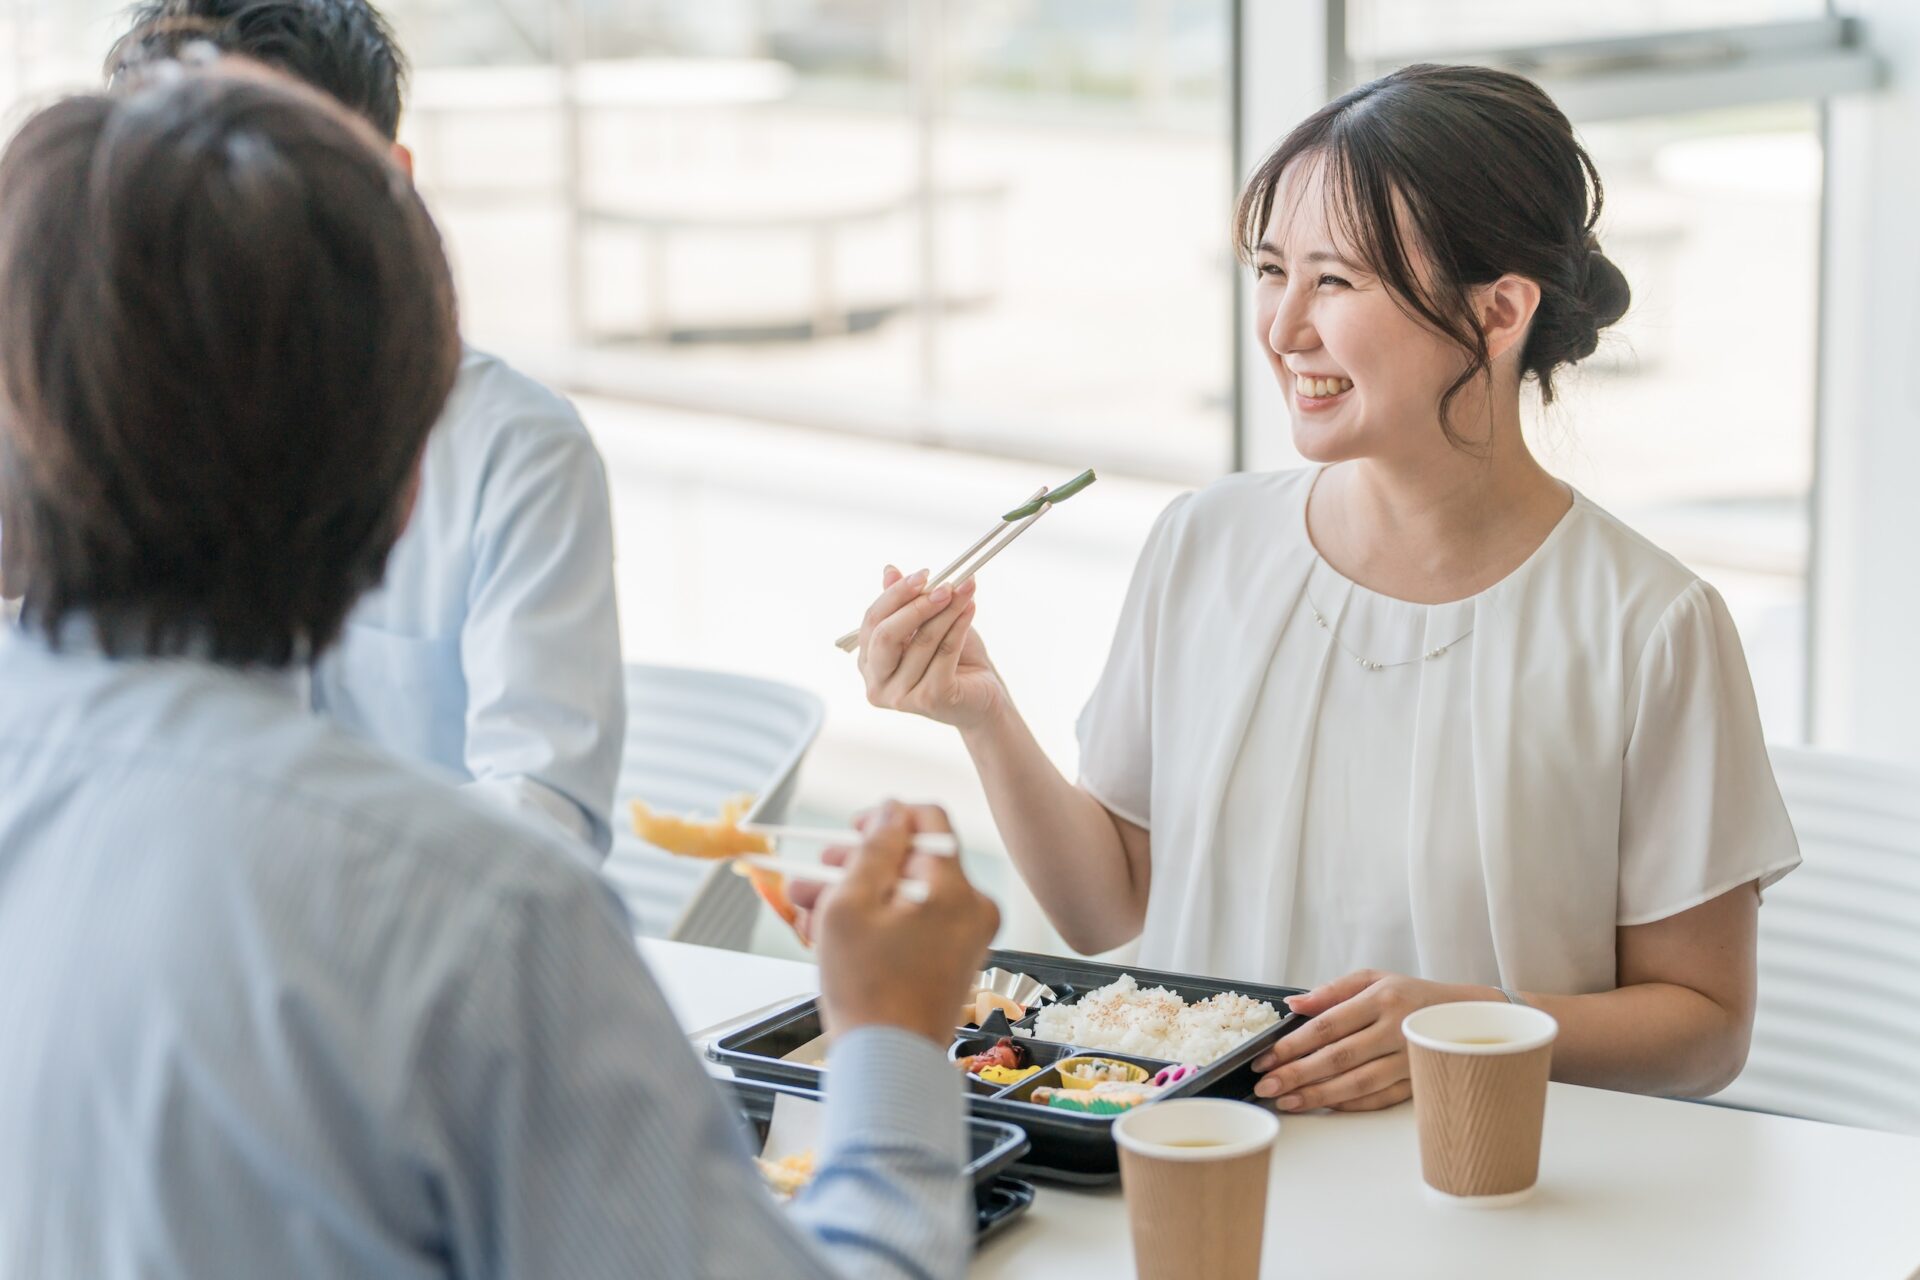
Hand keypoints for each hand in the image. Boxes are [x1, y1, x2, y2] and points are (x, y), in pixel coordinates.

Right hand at [795, 802, 1000, 1046]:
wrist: (889, 1063)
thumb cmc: (868, 990)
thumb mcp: (852, 904)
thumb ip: (874, 848)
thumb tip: (892, 810)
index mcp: (954, 889)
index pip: (928, 820)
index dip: (884, 818)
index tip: (850, 832)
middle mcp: (972, 908)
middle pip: (912, 861)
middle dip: (856, 865)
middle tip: (814, 875)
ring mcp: (966, 937)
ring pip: (906, 895)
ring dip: (858, 897)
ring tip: (808, 913)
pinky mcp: (954, 960)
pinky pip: (913, 925)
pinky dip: (877, 925)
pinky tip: (832, 937)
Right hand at [856, 565, 1003, 730]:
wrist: (982, 696)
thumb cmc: (952, 659)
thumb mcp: (926, 626)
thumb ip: (905, 603)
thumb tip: (889, 571)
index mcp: (868, 662)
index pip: (872, 621)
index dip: (896, 594)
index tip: (923, 574)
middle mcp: (877, 683)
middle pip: (886, 635)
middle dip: (916, 604)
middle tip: (944, 584)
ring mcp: (901, 696)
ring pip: (922, 641)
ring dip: (947, 610)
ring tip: (966, 589)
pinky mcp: (929, 700)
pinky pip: (944, 654)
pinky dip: (959, 626)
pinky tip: (970, 608)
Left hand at [1251, 970, 1491, 1111]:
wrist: (1466, 1014)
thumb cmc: (1412, 994)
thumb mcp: (1373, 979)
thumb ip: (1331, 991)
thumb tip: (1292, 1004)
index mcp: (1381, 999)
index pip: (1328, 1025)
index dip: (1292, 1045)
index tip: (1265, 1058)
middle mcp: (1396, 1030)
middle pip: (1338, 1057)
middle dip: (1297, 1074)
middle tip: (1265, 1086)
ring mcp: (1410, 1060)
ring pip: (1357, 1084)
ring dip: (1318, 1095)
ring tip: (1286, 1101)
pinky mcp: (1419, 1082)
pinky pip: (1379, 1098)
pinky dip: (1349, 1104)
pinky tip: (1323, 1105)